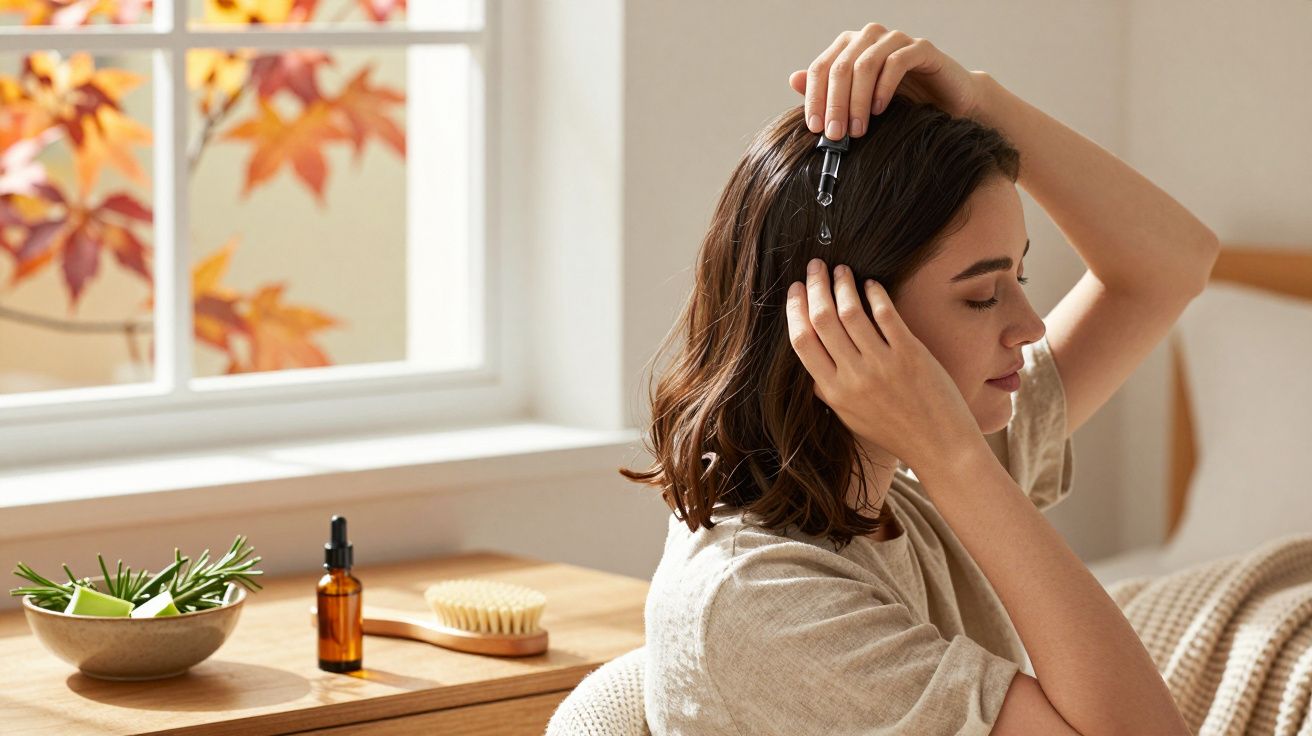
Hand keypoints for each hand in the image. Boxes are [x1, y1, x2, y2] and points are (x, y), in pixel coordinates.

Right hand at [785, 259, 981, 473]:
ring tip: (841, 270)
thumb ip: (827, 392)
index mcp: (834, 392)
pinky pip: (886, 314)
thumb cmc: (895, 432)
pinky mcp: (911, 354)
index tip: (795, 291)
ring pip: (850, 311)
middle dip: (815, 286)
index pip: (802, 342)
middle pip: (822, 319)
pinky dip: (875, 293)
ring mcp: (882, 364)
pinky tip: (872, 284)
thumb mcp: (850, 418)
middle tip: (815, 267)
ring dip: (842, 284)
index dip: (795, 310)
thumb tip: (810, 367)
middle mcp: (854, 377)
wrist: (939, 446)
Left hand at [788, 23, 987, 138]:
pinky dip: (884, 88)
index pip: (821, 68)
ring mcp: (896, 39)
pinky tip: (880, 110)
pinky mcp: (921, 48)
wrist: (949, 104)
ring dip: (857, 101)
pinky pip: (897, 62)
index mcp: (848, 47)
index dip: (814, 98)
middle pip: (840, 67)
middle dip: (834, 104)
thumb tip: (793, 79)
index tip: (814, 129)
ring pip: (865, 64)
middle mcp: (869, 37)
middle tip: (834, 135)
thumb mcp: (858, 103)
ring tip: (857, 130)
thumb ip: (828, 91)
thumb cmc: (900, 104)